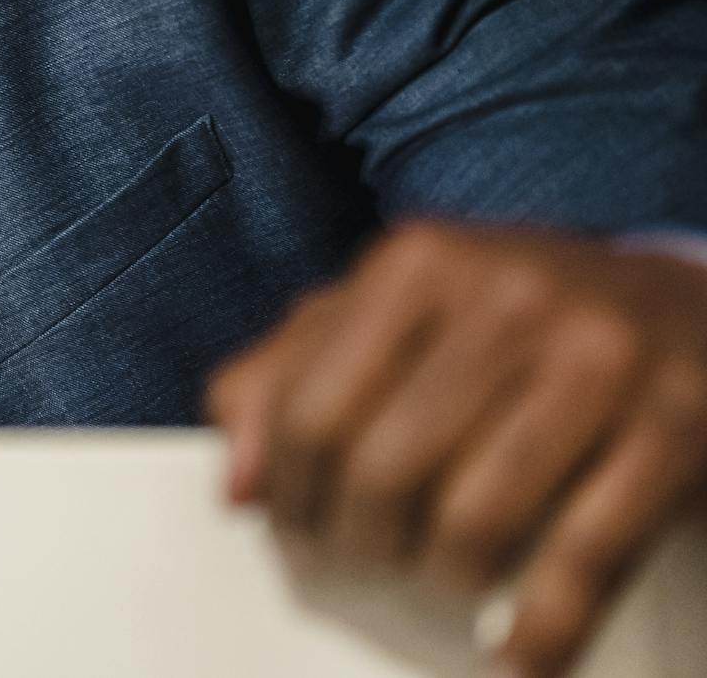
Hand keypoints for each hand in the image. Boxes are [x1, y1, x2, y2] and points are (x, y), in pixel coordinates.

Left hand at [207, 220, 706, 676]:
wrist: (686, 299)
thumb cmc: (510, 316)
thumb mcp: (394, 307)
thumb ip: (292, 371)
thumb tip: (239, 486)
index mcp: (418, 264)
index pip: (311, 410)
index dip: (293, 494)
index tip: (298, 532)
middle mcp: (506, 298)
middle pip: (383, 469)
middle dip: (362, 542)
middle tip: (368, 565)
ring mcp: (598, 360)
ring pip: (476, 517)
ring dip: (443, 580)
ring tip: (440, 588)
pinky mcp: (675, 427)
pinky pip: (589, 555)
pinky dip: (544, 627)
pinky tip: (517, 655)